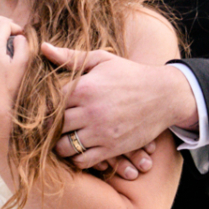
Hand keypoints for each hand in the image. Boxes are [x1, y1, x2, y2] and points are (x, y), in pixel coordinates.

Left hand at [41, 42, 195, 178]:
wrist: (163, 95)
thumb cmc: (130, 74)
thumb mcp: (101, 60)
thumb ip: (71, 56)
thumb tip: (44, 47)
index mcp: (84, 87)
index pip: (50, 103)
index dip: (45, 107)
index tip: (46, 108)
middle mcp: (90, 111)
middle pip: (54, 126)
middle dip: (51, 127)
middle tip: (52, 126)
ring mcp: (101, 132)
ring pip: (65, 147)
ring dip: (60, 145)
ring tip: (64, 138)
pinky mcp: (112, 148)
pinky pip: (83, 161)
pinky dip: (77, 158)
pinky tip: (79, 149)